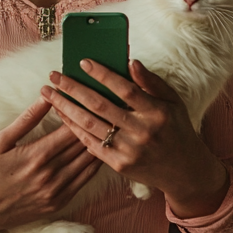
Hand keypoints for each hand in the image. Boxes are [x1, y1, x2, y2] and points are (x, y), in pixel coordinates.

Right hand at [0, 98, 103, 232]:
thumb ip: (27, 119)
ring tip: (109, 127)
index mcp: (37, 155)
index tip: (92, 99)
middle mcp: (51, 174)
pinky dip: (94, 164)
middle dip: (95, 125)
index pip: (71, 129)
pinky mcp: (58, 204)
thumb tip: (47, 96)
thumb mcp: (1, 141)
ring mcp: (57, 191)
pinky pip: (85, 181)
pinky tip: (100, 152)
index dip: (83, 113)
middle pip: (83, 144)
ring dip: (100, 144)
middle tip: (107, 109)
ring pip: (88, 163)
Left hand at [41, 59, 229, 218]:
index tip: (83, 62)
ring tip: (49, 93)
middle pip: (100, 106)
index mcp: (157, 113)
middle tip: (55, 75)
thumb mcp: (174, 102)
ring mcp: (129, 150)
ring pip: (90, 125)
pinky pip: (90, 143)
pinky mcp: (119, 165)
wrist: (183, 171)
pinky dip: (73, 128)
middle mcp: (142, 132)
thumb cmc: (177, 130)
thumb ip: (152, 82)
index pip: (125, 89)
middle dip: (73, 88)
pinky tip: (62, 114)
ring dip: (66, 107)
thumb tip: (131, 62)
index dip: (103, 74)